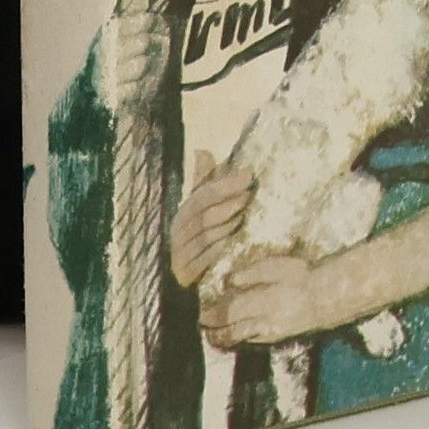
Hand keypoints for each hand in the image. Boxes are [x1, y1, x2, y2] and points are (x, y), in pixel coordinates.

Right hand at [167, 151, 251, 288]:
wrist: (181, 277)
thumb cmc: (196, 236)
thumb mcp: (199, 206)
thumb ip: (203, 181)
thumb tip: (202, 150)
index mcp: (184, 212)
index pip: (203, 194)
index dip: (225, 184)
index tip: (248, 174)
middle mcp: (179, 230)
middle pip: (204, 214)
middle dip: (227, 202)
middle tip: (248, 193)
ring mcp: (181, 252)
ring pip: (205, 235)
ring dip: (226, 224)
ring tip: (244, 214)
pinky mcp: (186, 272)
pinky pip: (205, 259)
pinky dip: (218, 249)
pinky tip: (233, 241)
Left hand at [202, 254, 319, 347]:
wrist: (329, 295)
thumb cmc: (302, 275)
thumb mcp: (275, 266)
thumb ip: (250, 274)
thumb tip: (226, 282)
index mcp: (259, 303)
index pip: (228, 312)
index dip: (213, 315)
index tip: (201, 315)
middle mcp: (262, 322)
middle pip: (232, 330)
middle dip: (215, 331)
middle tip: (203, 329)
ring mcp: (272, 331)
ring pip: (243, 338)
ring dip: (226, 338)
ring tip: (214, 337)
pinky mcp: (282, 335)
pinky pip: (257, 340)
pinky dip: (244, 340)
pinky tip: (241, 337)